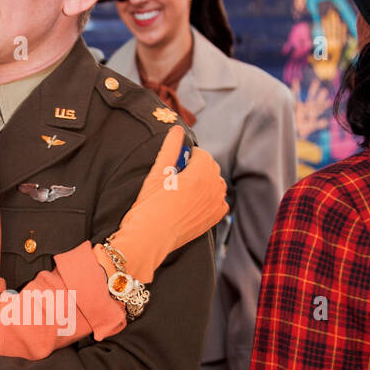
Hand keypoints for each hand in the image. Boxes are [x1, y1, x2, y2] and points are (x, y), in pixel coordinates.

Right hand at [101, 126, 227, 283]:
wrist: (149, 239)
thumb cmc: (149, 206)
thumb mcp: (156, 174)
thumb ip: (169, 149)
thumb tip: (176, 130)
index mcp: (200, 174)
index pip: (202, 155)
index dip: (187, 157)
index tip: (175, 165)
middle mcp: (212, 189)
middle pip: (212, 168)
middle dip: (198, 168)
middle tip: (177, 177)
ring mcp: (215, 205)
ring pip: (217, 184)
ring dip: (206, 182)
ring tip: (185, 190)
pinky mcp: (213, 219)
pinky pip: (220, 202)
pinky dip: (211, 199)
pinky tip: (195, 203)